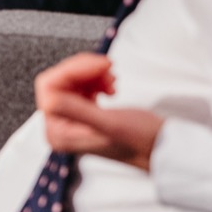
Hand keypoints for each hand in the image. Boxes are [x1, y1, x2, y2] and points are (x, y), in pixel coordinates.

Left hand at [35, 53, 164, 171]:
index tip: (100, 64)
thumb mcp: (110, 124)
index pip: (49, 87)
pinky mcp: (84, 113)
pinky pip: (81, 85)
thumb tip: (49, 100)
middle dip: (84, 69)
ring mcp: (71, 120)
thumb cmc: (141, 141)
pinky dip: (96, 79)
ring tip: (113, 80)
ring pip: (71, 80)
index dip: (73, 69)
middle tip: (108, 66)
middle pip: (59, 81)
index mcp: (60, 133)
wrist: (162, 147)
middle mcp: (60, 128)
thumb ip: (78, 112)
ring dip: (92, 73)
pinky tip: (110, 85)